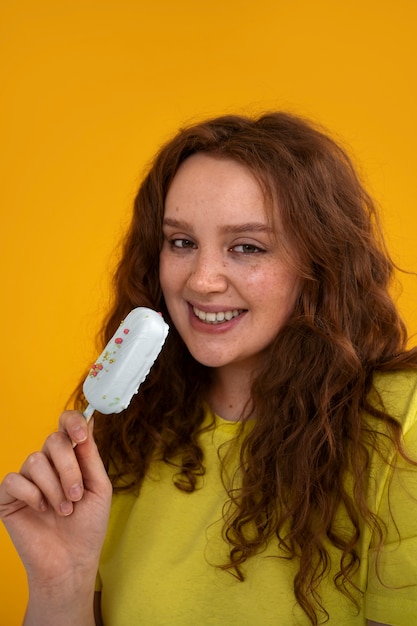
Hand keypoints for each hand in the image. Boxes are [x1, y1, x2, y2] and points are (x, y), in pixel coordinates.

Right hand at [0, 411, 111, 605]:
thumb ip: (90, 455)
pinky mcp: (9, 496)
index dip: (72, 422)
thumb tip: (89, 420)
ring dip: (54, 488)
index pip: (66, 424)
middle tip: (76, 495)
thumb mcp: (99, 487)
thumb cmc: (88, 526)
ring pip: (36, 460)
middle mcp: (48, 464)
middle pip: (53, 440)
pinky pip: (15, 480)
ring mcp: (28, 479)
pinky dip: (32, 495)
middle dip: (69, 468)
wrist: (72, 561)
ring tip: (64, 511)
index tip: (81, 436)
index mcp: (71, 458)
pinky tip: (41, 510)